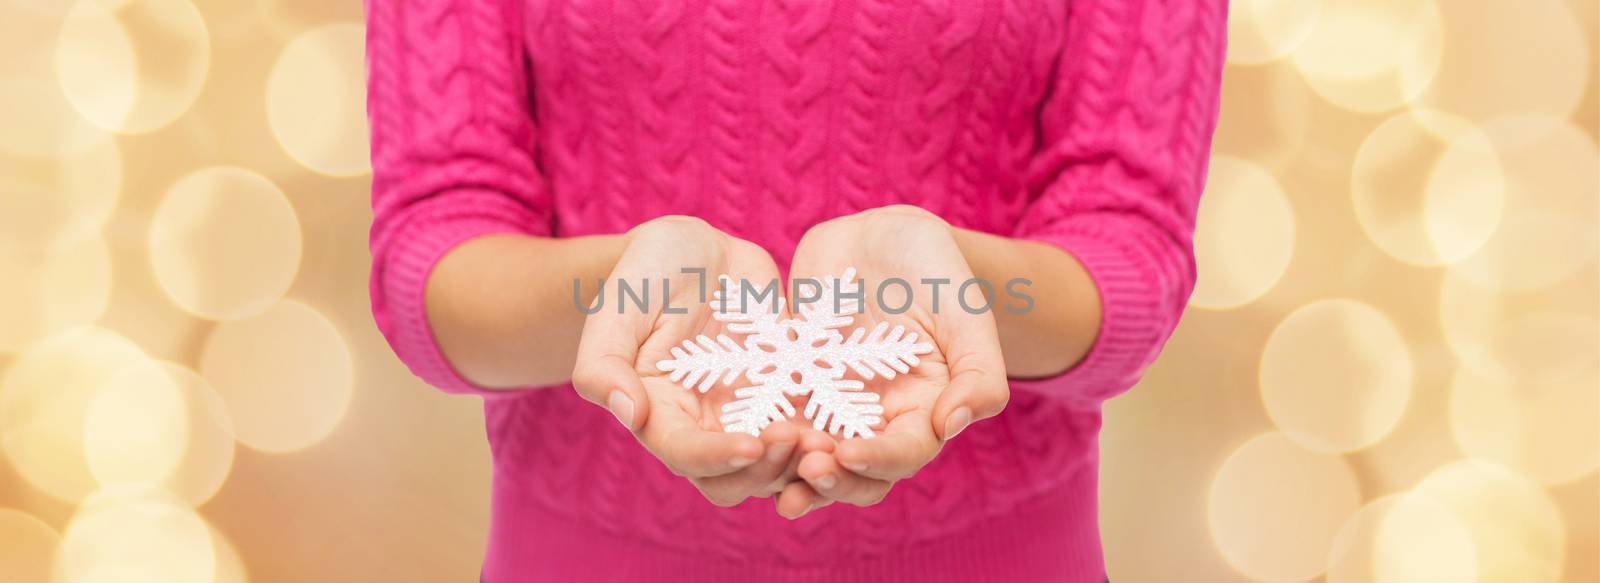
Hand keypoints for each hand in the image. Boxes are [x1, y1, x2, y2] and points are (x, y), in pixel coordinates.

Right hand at [571, 216, 809, 505]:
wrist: (696, 251)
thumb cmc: (647, 272)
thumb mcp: (618, 306)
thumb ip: (604, 362)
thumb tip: (628, 415)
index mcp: (657, 413)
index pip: (683, 455)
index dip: (716, 457)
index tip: (752, 444)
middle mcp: (701, 426)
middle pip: (733, 479)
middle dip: (768, 470)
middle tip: (802, 441)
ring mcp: (746, 415)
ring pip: (776, 467)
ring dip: (802, 464)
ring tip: (832, 439)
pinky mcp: (784, 397)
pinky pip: (810, 430)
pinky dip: (831, 436)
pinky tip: (855, 422)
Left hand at [777, 205, 1008, 516]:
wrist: (882, 237)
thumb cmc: (937, 271)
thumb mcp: (968, 313)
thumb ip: (979, 372)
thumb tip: (953, 424)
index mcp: (925, 411)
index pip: (905, 453)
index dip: (879, 461)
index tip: (849, 454)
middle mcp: (876, 419)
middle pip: (856, 472)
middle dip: (831, 479)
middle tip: (806, 471)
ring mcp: (831, 405)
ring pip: (810, 456)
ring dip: (789, 471)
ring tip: (765, 472)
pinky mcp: (793, 385)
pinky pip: (772, 416)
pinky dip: (757, 433)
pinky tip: (734, 437)